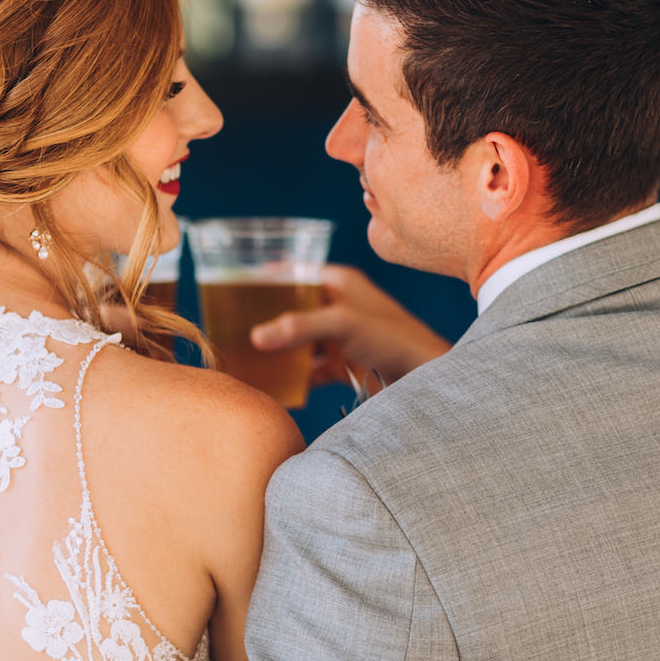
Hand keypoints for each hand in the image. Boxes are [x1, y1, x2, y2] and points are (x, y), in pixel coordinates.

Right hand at [249, 265, 451, 390]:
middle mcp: (338, 306)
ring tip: (246, 358)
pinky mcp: (344, 365)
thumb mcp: (343, 324)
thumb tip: (256, 336)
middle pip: (292, 310)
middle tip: (232, 328)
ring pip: (299, 342)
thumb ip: (299, 327)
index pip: (294, 274)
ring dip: (278, 351)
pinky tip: (274, 385)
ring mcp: (340, 337)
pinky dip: (294, 377)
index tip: (234, 288)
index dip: (266, 280)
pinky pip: (310, 370)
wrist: (427, 377)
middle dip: (265, 320)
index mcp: (339, 283)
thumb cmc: (394, 339)